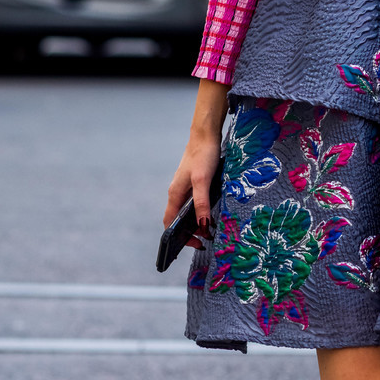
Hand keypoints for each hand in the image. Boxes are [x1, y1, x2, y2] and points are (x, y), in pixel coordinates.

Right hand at [165, 124, 221, 249]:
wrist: (206, 135)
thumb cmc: (203, 156)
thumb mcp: (203, 181)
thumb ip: (201, 203)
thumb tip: (202, 224)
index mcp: (174, 194)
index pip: (169, 222)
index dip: (177, 237)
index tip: (194, 243)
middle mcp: (177, 193)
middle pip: (177, 219)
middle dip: (188, 232)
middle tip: (204, 240)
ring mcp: (185, 187)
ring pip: (185, 211)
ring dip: (195, 222)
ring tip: (208, 230)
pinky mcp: (194, 183)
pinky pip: (193, 203)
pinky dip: (199, 212)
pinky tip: (210, 213)